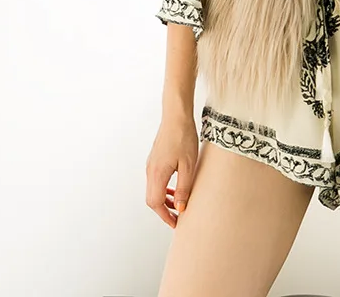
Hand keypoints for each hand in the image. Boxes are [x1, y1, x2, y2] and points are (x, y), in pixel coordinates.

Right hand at [145, 111, 198, 228]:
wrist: (176, 115)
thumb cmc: (184, 137)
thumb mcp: (188, 165)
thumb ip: (184, 188)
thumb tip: (180, 208)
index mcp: (157, 173)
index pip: (155, 203)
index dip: (165, 216)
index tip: (176, 224)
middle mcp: (150, 170)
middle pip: (151, 199)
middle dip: (164, 211)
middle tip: (178, 217)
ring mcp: (150, 164)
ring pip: (153, 190)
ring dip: (164, 200)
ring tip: (179, 204)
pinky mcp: (154, 159)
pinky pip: (155, 180)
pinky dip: (163, 189)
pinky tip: (175, 188)